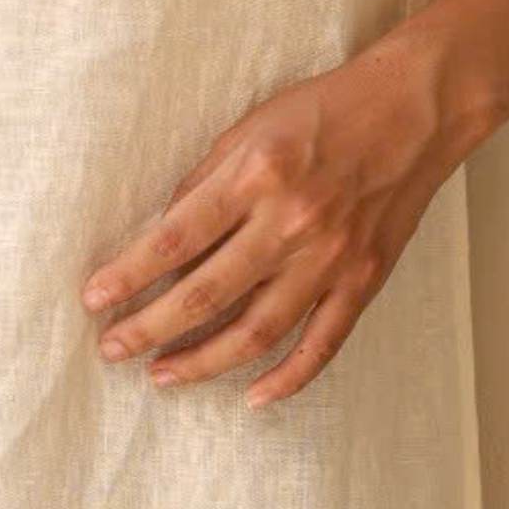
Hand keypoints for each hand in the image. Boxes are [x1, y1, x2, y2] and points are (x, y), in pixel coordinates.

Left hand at [78, 36, 461, 409]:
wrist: (414, 111)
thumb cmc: (326, 110)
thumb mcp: (251, 126)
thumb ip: (206, 181)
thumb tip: (162, 235)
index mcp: (257, 176)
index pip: (176, 239)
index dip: (129, 275)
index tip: (94, 300)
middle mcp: (292, 222)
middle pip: (207, 294)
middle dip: (150, 328)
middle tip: (112, 349)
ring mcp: (330, 258)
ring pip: (257, 331)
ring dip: (204, 361)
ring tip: (162, 376)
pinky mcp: (362, 280)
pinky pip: (322, 344)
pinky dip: (288, 378)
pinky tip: (252, 397)